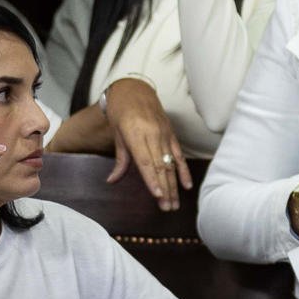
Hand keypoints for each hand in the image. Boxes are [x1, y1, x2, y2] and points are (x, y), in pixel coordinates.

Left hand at [101, 78, 191, 211]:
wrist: (134, 90)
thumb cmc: (121, 112)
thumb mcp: (117, 134)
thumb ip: (120, 160)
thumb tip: (112, 181)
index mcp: (136, 134)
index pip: (146, 161)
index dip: (152, 180)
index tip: (157, 196)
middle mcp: (153, 134)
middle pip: (160, 166)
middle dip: (165, 189)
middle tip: (167, 208)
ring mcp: (165, 134)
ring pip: (171, 164)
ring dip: (173, 185)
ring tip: (174, 203)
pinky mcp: (171, 134)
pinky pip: (179, 155)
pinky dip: (183, 170)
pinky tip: (187, 185)